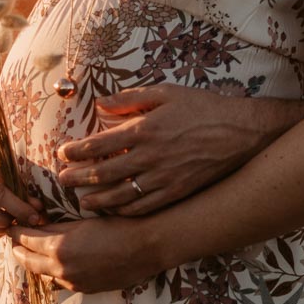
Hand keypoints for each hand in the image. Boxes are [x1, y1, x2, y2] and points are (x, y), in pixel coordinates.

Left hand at [7, 217, 159, 293]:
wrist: (146, 247)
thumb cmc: (115, 226)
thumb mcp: (81, 222)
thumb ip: (55, 227)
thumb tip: (37, 226)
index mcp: (57, 248)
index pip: (24, 239)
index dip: (16, 231)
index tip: (11, 225)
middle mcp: (61, 269)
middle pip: (27, 260)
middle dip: (19, 249)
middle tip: (15, 241)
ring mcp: (73, 282)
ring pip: (42, 273)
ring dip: (35, 262)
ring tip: (32, 252)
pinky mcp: (85, 289)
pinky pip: (59, 282)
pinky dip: (52, 272)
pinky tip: (55, 264)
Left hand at [55, 85, 299, 215]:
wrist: (241, 132)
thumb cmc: (202, 108)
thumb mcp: (164, 93)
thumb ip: (129, 99)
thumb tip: (100, 104)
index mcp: (143, 131)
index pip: (98, 145)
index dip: (76, 152)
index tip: (62, 153)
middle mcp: (150, 158)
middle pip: (104, 173)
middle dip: (78, 178)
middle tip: (61, 181)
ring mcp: (164, 179)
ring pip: (121, 195)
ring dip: (97, 199)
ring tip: (81, 201)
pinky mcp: (177, 192)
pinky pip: (146, 207)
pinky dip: (126, 211)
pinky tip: (114, 210)